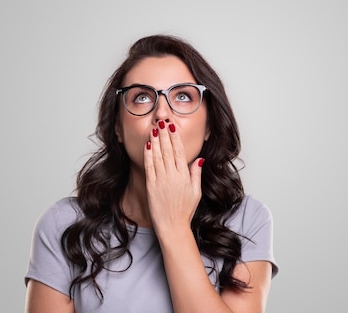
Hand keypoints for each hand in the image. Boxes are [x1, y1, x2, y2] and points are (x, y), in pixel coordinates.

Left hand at [144, 120, 203, 235]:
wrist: (172, 226)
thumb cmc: (185, 210)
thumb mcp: (196, 192)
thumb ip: (195, 174)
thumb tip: (199, 159)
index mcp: (184, 176)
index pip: (179, 152)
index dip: (175, 138)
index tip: (172, 127)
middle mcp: (172, 176)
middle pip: (168, 150)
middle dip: (164, 135)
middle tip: (162, 122)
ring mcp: (161, 180)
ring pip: (158, 156)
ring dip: (156, 141)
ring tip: (154, 129)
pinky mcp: (151, 186)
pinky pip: (149, 167)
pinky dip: (148, 155)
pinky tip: (147, 145)